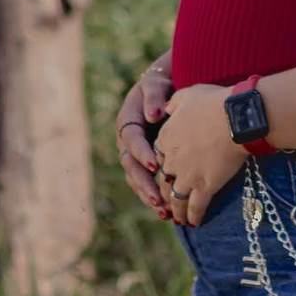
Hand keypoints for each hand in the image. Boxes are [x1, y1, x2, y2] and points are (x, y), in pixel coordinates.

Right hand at [114, 52, 173, 216]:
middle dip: (144, 183)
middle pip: (131, 166)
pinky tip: (167, 211)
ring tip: (164, 211)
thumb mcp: (156, 83)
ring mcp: (135, 154)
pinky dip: (156, 196)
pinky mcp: (146, 164)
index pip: (132, 140)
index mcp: (127, 121)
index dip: (142, 152)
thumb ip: (154, 96)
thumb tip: (153, 115)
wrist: (168, 90)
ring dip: (149, 195)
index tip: (156, 164)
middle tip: (159, 198)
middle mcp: (128, 141)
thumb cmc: (162, 85)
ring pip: (137, 179)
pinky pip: (147, 182)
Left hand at [152, 84, 246, 227]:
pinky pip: (195, 207)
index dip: (163, 165)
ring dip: (176, 210)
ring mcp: (187, 175)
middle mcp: (172, 158)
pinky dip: (193, 217)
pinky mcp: (204, 187)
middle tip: (169, 202)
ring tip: (180, 219)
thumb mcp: (188, 95)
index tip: (166, 172)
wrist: (236, 118)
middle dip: (165, 193)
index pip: (158, 156)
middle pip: (164, 180)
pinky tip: (195, 223)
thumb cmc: (215, 102)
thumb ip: (174, 103)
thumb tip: (166, 108)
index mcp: (166, 136)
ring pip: (175, 198)